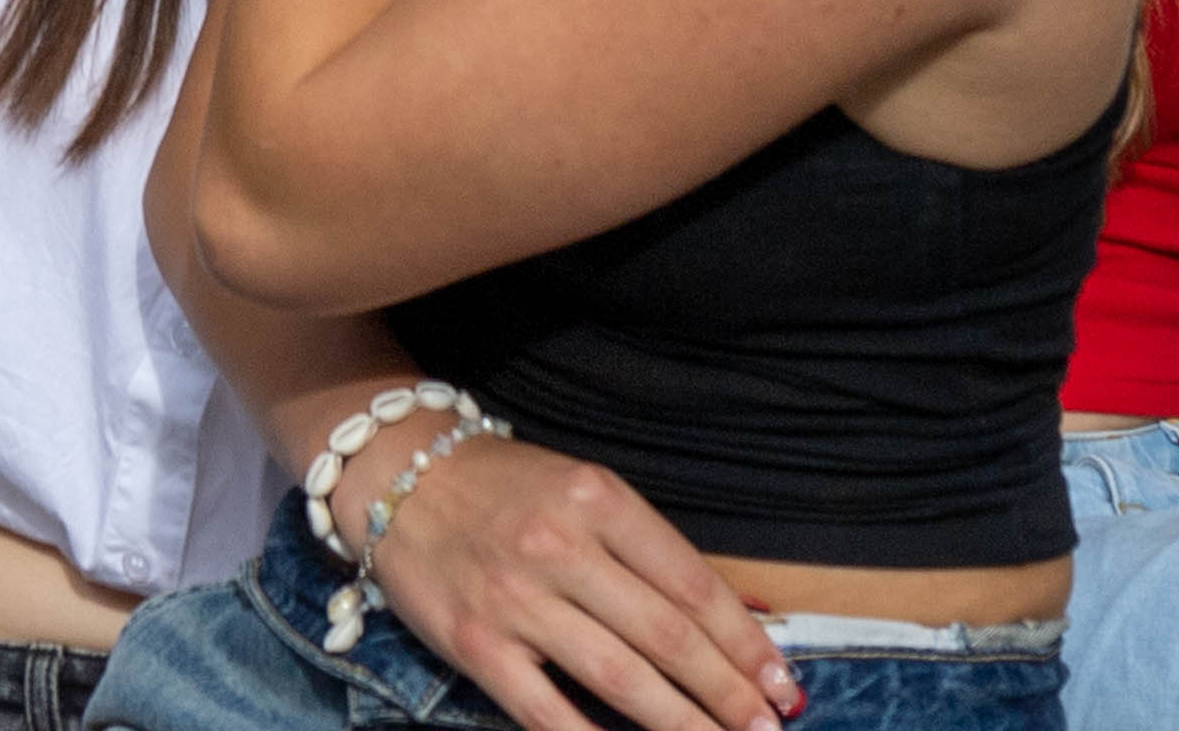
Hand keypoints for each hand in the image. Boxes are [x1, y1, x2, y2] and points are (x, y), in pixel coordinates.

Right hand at [363, 436, 794, 730]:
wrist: (394, 472)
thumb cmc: (502, 486)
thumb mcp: (581, 489)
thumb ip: (647, 551)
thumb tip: (736, 619)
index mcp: (596, 499)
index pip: (692, 585)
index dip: (747, 643)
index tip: (783, 684)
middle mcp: (558, 546)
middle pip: (668, 639)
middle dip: (730, 694)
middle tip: (769, 728)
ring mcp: (514, 600)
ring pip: (621, 680)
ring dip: (685, 724)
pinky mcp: (474, 643)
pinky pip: (547, 712)